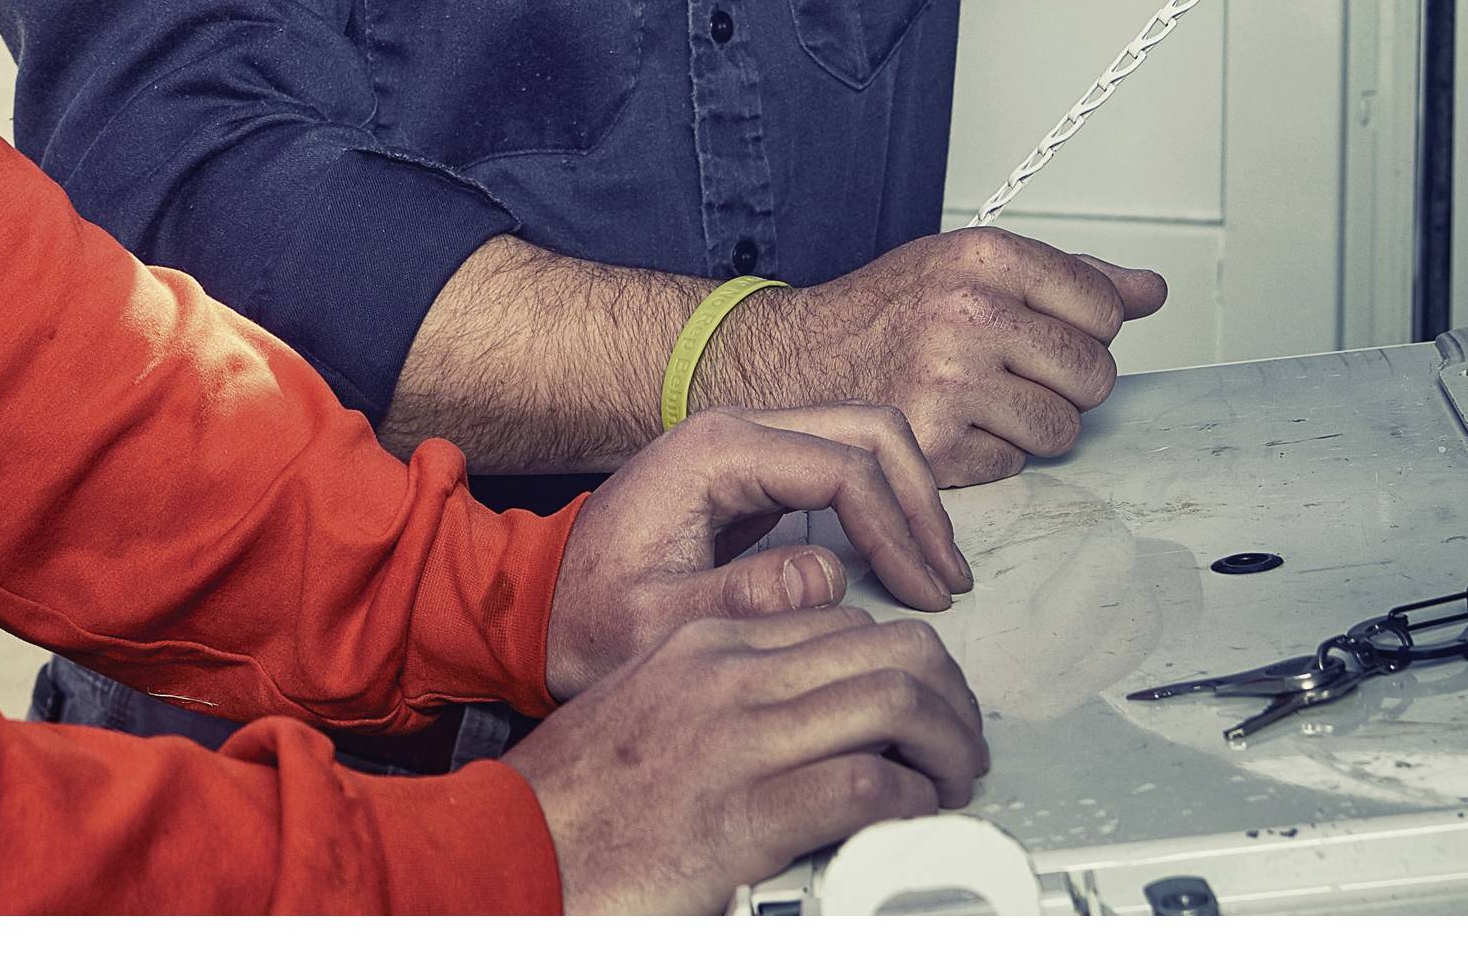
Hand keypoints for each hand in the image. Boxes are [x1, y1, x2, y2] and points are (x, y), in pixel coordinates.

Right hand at [504, 607, 987, 913]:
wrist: (507, 850)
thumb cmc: (574, 796)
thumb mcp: (649, 701)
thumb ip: (722, 685)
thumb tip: (797, 700)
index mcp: (709, 639)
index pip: (844, 618)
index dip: (904, 658)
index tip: (922, 697)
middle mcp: (730, 674)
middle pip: (887, 647)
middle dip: (947, 692)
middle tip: (960, 738)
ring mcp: (738, 740)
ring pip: (892, 702)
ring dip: (947, 742)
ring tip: (956, 775)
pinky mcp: (744, 815)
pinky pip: (863, 786)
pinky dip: (909, 801)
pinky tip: (912, 816)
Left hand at [542, 404, 969, 698]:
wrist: (532, 604)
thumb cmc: (584, 619)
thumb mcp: (656, 626)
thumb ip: (745, 599)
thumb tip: (834, 578)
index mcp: (717, 453)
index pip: (840, 467)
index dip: (895, 528)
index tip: (925, 593)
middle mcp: (737, 429)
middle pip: (865, 428)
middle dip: (918, 500)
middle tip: (947, 577)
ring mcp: (746, 442)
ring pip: (858, 436)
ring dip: (907, 495)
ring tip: (933, 569)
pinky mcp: (752, 470)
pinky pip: (836, 463)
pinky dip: (879, 501)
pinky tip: (896, 554)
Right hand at [703, 230, 1166, 486]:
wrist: (794, 361)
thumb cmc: (887, 313)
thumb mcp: (969, 267)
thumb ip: (1067, 276)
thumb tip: (1151, 290)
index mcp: (984, 256)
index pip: (1104, 306)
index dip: (1088, 329)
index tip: (1053, 332)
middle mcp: (970, 312)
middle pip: (1093, 373)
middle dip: (1068, 383)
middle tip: (1020, 375)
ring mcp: (952, 380)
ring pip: (1063, 428)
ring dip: (1035, 425)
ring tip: (986, 401)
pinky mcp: (936, 443)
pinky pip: (1014, 464)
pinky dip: (992, 456)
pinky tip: (954, 427)